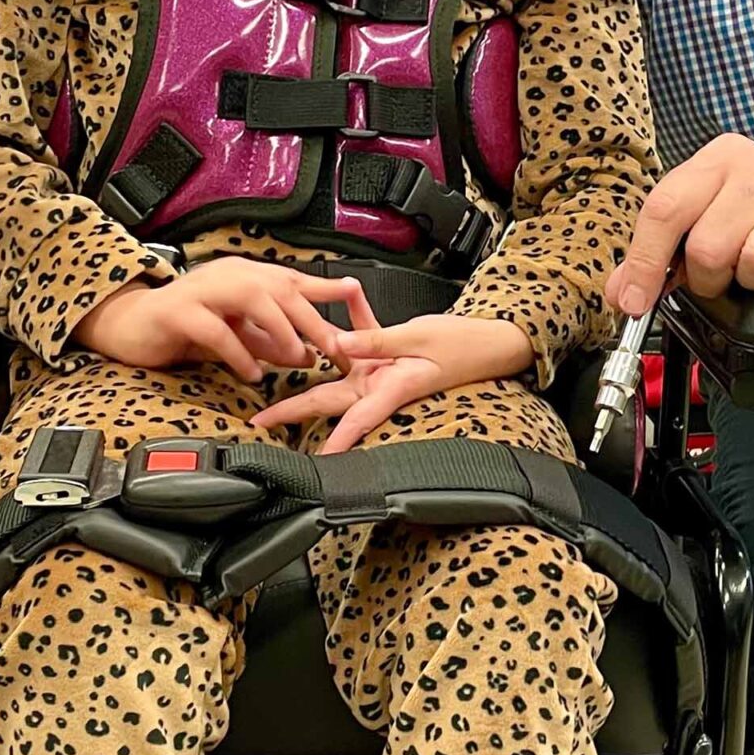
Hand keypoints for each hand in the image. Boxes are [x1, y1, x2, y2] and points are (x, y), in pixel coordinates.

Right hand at [74, 259, 379, 378]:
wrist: (132, 326)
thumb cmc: (186, 326)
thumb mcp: (238, 334)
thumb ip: (271, 341)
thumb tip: (308, 353)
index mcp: (245, 275)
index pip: (294, 278)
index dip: (326, 289)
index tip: (357, 299)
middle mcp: (227, 275)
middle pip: (279, 288)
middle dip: (311, 318)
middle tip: (334, 347)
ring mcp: (202, 289)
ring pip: (252, 299)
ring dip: (279, 329)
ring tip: (296, 356)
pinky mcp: (179, 311)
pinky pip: (216, 330)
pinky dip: (238, 352)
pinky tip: (251, 372)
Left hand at [252, 312, 534, 454]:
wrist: (491, 340)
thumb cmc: (464, 345)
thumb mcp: (417, 338)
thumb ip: (375, 340)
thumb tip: (336, 343)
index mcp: (391, 388)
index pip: (355, 420)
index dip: (332, 442)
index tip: (310, 461)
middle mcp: (380, 384)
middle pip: (328, 399)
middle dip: (294, 409)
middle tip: (261, 421)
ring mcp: (380, 370)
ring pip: (336, 369)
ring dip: (310, 357)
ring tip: (277, 353)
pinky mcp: (386, 353)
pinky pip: (362, 336)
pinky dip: (354, 316)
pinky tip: (347, 294)